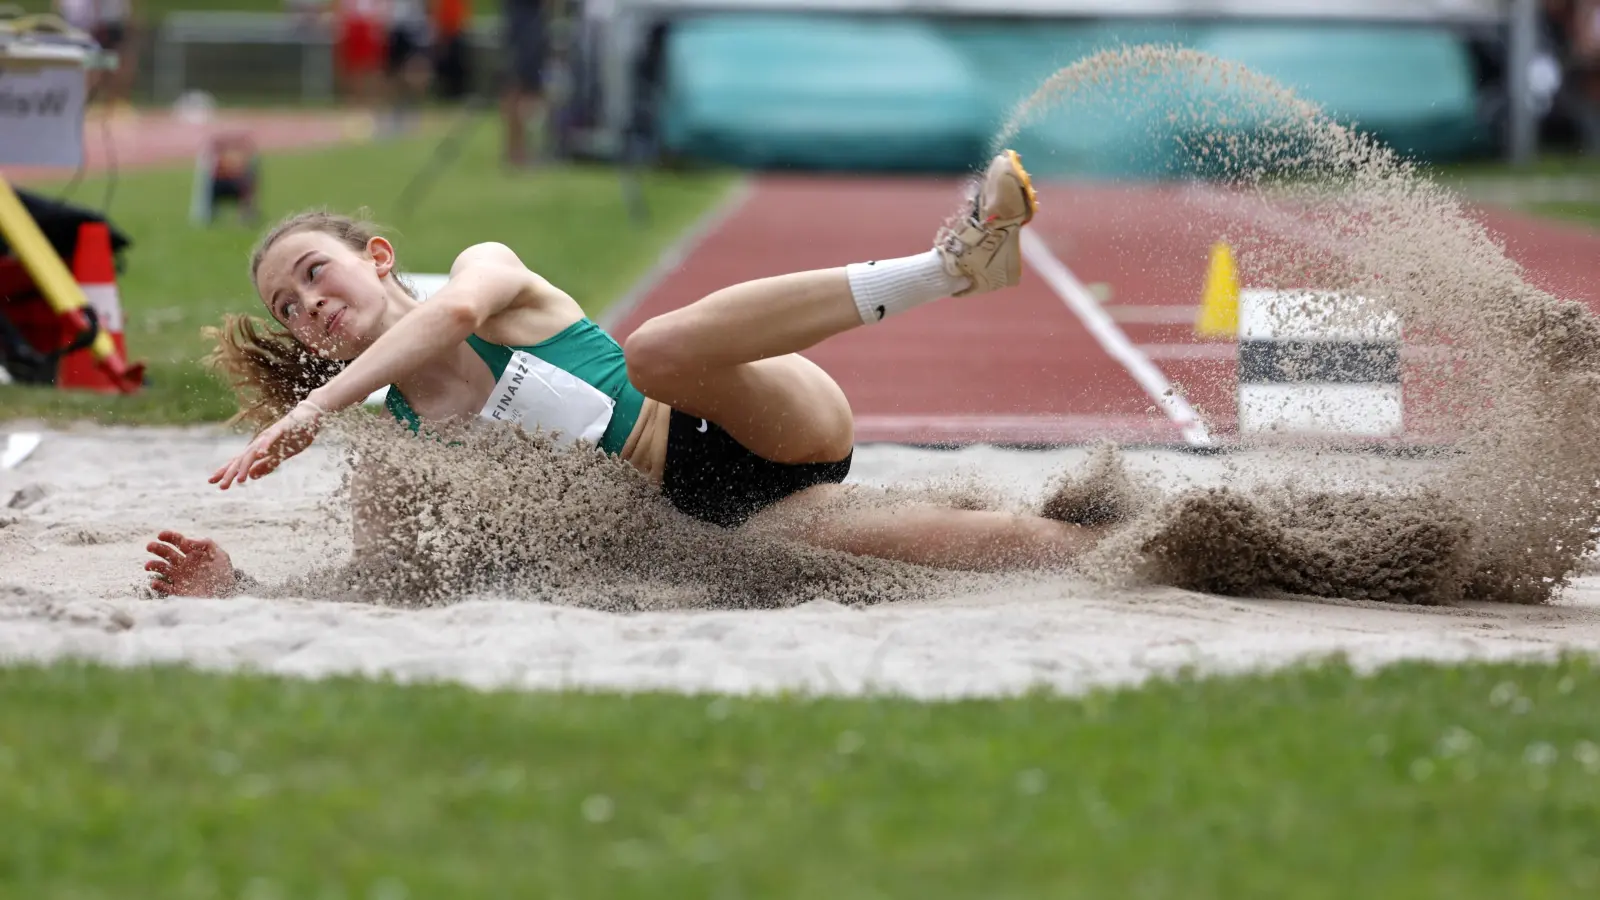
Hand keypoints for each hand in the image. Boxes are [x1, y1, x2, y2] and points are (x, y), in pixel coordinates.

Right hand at [145, 531, 236, 596]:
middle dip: (157, 548)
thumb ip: (206, 544)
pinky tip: (155, 582)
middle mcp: (184, 564)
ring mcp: (179, 577)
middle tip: (150, 546)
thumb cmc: (225, 575)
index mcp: (193, 553)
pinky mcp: (178, 591)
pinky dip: (157, 585)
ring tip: (148, 566)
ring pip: (161, 568)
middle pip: (167, 553)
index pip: (178, 541)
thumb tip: (187, 540)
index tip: (160, 535)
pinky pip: (163, 587)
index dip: (169, 536)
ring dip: (153, 565)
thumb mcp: (221, 556)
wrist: (227, 597)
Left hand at [210, 399, 324, 488]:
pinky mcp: (281, 430)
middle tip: (221, 487)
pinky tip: (260, 454)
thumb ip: (267, 465)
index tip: (212, 482)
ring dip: (246, 465)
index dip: (226, 471)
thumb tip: (252, 476)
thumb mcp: (280, 456)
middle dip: (231, 473)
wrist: (309, 416)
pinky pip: (271, 439)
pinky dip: (265, 446)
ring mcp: (269, 436)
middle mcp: (260, 442)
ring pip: (253, 452)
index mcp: (259, 449)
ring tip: (240, 479)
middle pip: (242, 459)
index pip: (239, 462)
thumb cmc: (295, 436)